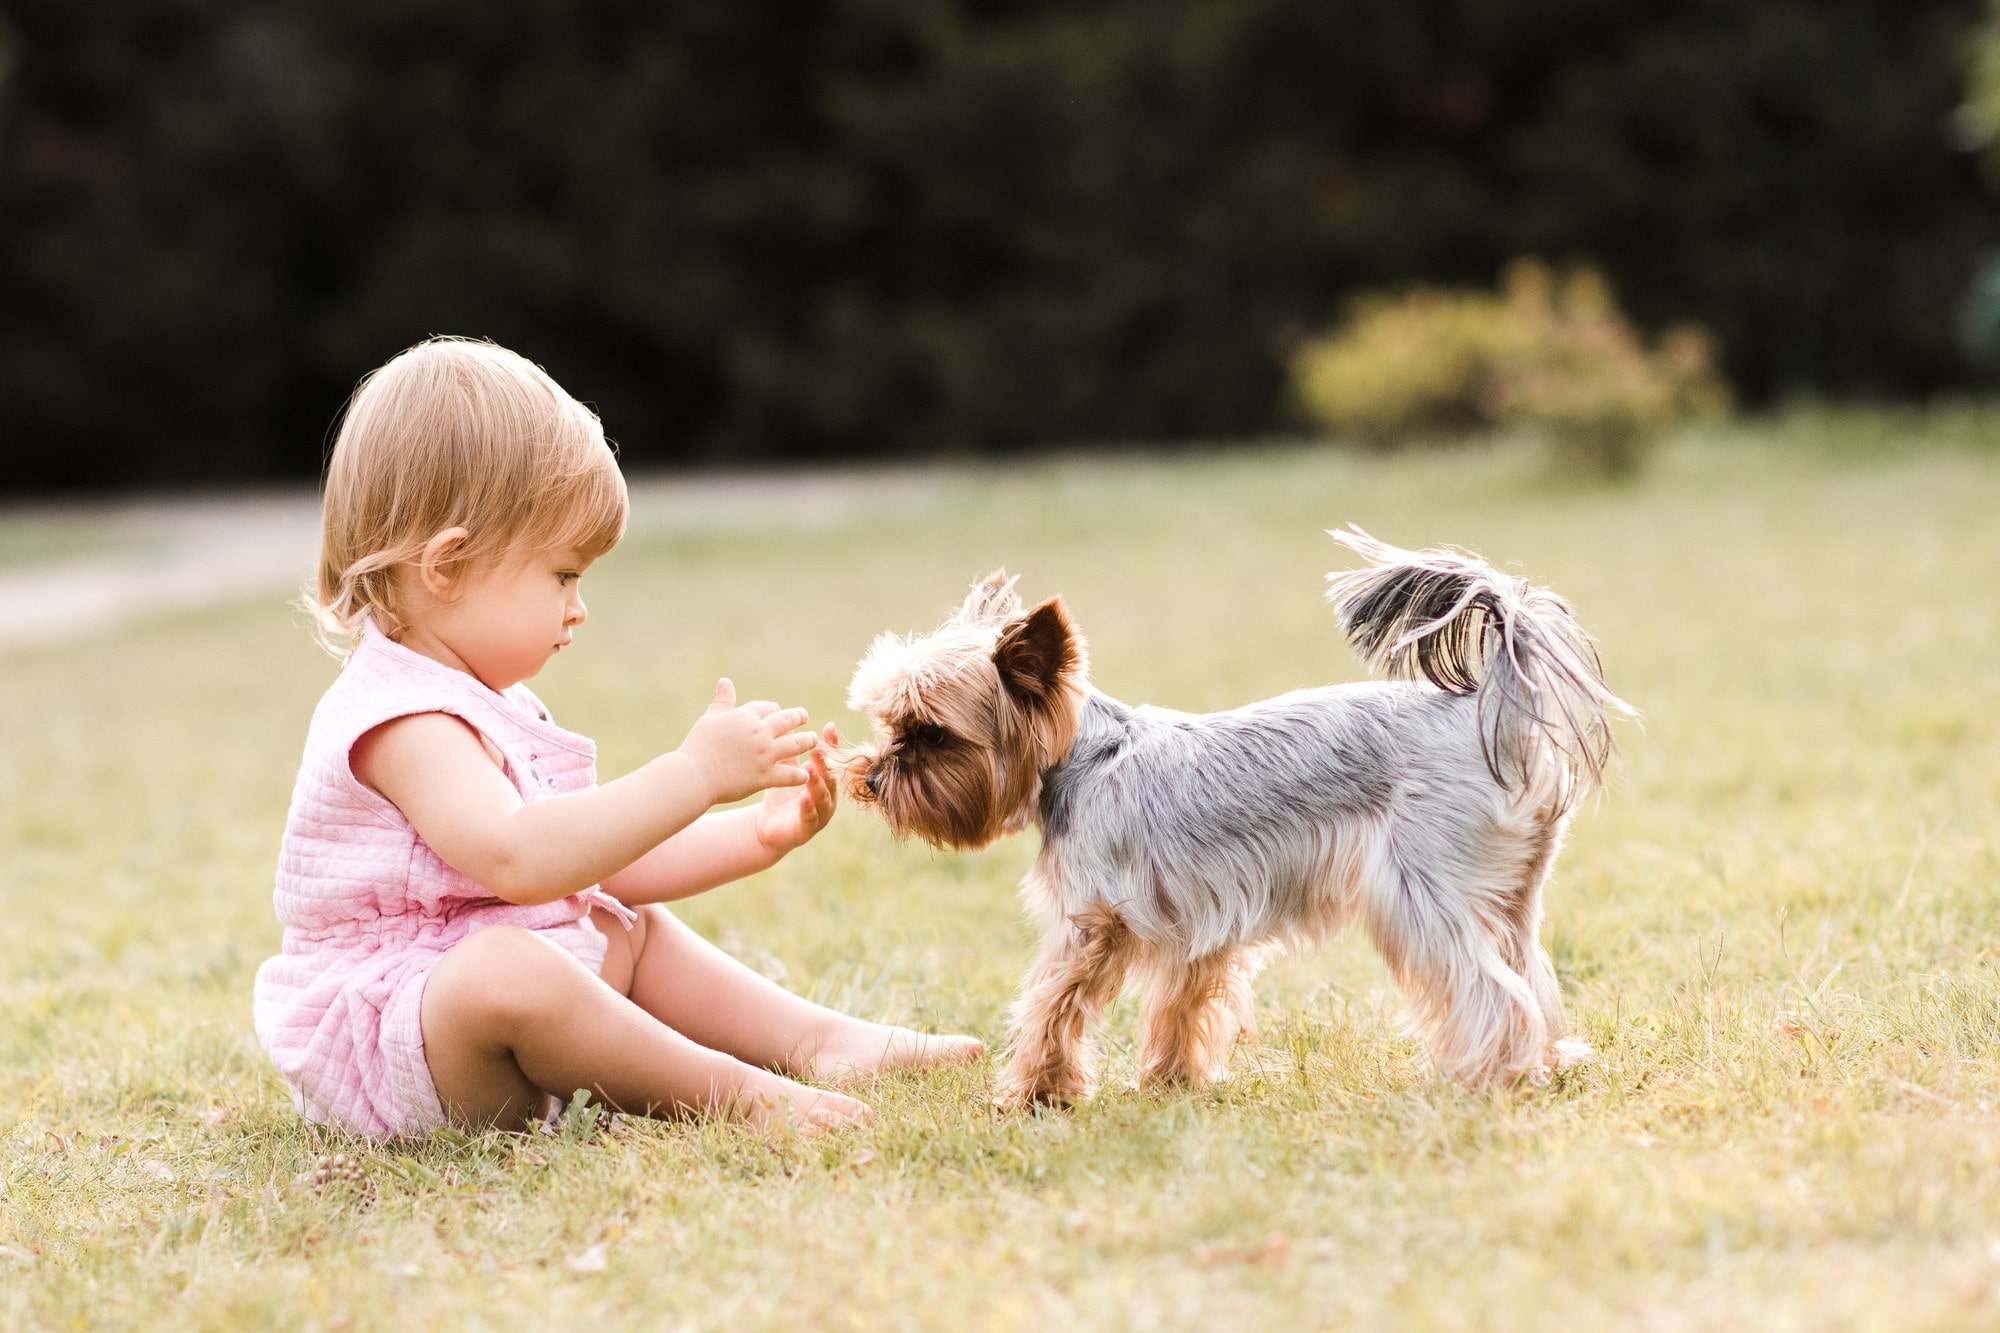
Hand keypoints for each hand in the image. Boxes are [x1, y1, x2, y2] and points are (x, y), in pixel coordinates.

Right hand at [676, 679, 818, 805]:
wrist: (693, 776)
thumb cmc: (698, 747)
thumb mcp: (710, 719)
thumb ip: (722, 701)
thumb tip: (725, 681)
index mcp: (745, 716)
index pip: (767, 707)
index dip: (774, 709)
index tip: (778, 712)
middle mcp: (759, 733)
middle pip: (788, 720)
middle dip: (798, 717)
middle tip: (805, 717)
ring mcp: (764, 755)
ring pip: (796, 744)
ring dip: (808, 741)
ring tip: (814, 740)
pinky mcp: (765, 776)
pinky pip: (790, 775)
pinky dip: (800, 775)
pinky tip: (805, 774)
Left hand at [755, 723, 839, 854]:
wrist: (768, 828)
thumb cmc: (781, 796)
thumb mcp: (785, 771)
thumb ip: (790, 751)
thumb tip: (788, 722)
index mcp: (824, 780)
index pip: (832, 759)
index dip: (832, 744)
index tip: (829, 727)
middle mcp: (828, 796)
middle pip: (830, 776)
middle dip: (825, 762)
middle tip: (817, 747)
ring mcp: (820, 814)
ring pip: (823, 797)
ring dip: (818, 783)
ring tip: (810, 769)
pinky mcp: (807, 829)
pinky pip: (810, 817)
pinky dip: (808, 807)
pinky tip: (804, 798)